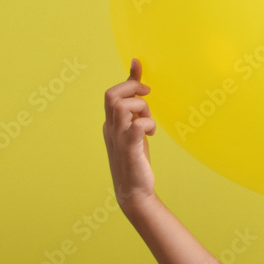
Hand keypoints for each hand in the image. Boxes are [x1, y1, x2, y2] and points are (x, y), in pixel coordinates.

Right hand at [103, 59, 156, 209]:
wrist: (133, 190)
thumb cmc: (135, 158)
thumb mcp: (135, 128)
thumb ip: (136, 108)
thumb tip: (140, 86)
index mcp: (111, 123)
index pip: (112, 93)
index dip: (128, 79)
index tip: (143, 74)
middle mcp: (111, 128)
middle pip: (112, 95)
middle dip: (132, 88)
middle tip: (147, 95)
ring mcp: (119, 138)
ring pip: (121, 107)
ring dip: (141, 107)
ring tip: (149, 120)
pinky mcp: (129, 149)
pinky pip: (136, 126)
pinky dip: (147, 124)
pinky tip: (152, 133)